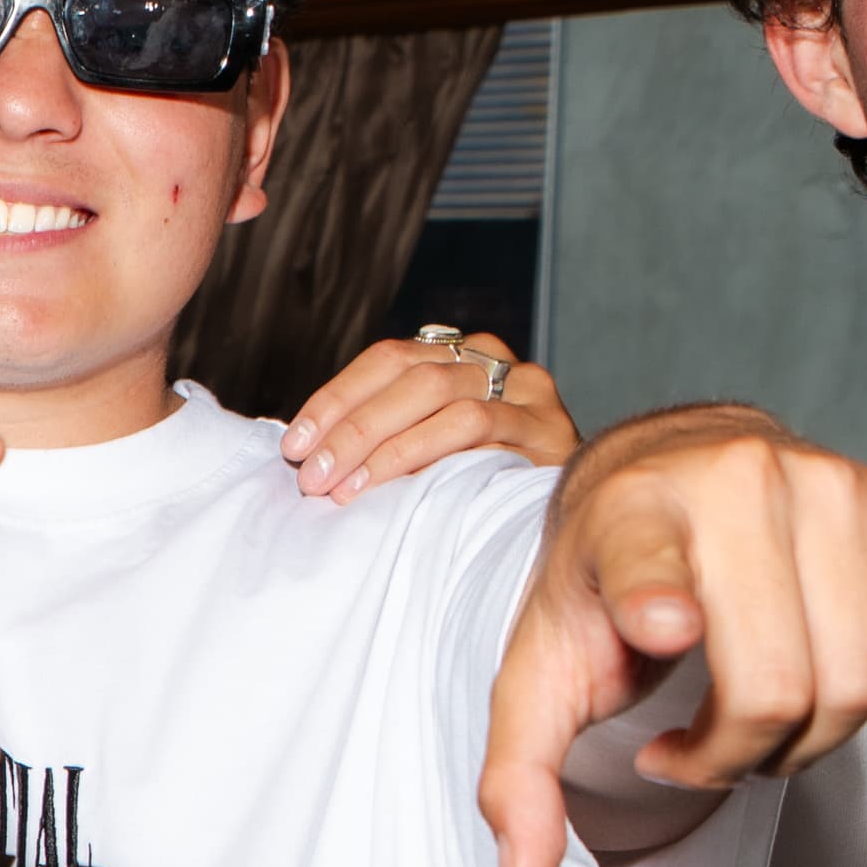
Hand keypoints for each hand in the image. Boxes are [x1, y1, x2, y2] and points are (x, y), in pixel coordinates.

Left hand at [280, 331, 574, 500]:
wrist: (572, 511)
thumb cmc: (482, 481)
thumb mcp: (427, 446)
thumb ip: (383, 433)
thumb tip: (306, 452)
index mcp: (458, 355)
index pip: (388, 359)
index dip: (335, 398)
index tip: (293, 443)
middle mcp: (495, 363)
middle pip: (413, 378)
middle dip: (352, 427)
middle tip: (311, 475)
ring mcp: (529, 395)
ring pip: (445, 403)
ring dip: (385, 447)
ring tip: (343, 488)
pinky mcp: (550, 433)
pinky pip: (482, 434)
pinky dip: (429, 457)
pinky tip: (397, 489)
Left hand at [481, 408, 866, 866]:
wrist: (650, 469)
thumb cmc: (594, 584)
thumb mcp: (535, 668)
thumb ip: (517, 775)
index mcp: (638, 516)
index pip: (656, 571)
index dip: (659, 606)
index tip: (662, 624)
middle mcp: (744, 486)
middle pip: (777, 685)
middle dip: (735, 755)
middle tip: (687, 754)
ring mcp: (835, 493)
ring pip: (858, 681)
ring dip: (805, 740)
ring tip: (742, 724)